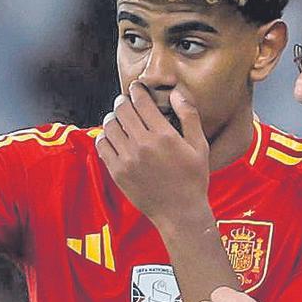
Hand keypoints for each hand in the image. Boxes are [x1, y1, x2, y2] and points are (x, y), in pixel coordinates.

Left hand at [96, 82, 210, 227]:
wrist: (180, 212)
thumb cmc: (193, 179)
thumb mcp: (199, 146)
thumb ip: (189, 116)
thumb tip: (176, 93)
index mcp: (164, 135)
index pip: (141, 101)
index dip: (137, 90)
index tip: (137, 88)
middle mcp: (142, 145)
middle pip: (122, 110)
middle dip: (124, 101)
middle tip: (127, 101)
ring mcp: (127, 159)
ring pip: (109, 125)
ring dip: (113, 117)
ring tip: (119, 119)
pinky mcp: (117, 172)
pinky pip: (102, 145)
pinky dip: (105, 137)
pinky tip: (113, 137)